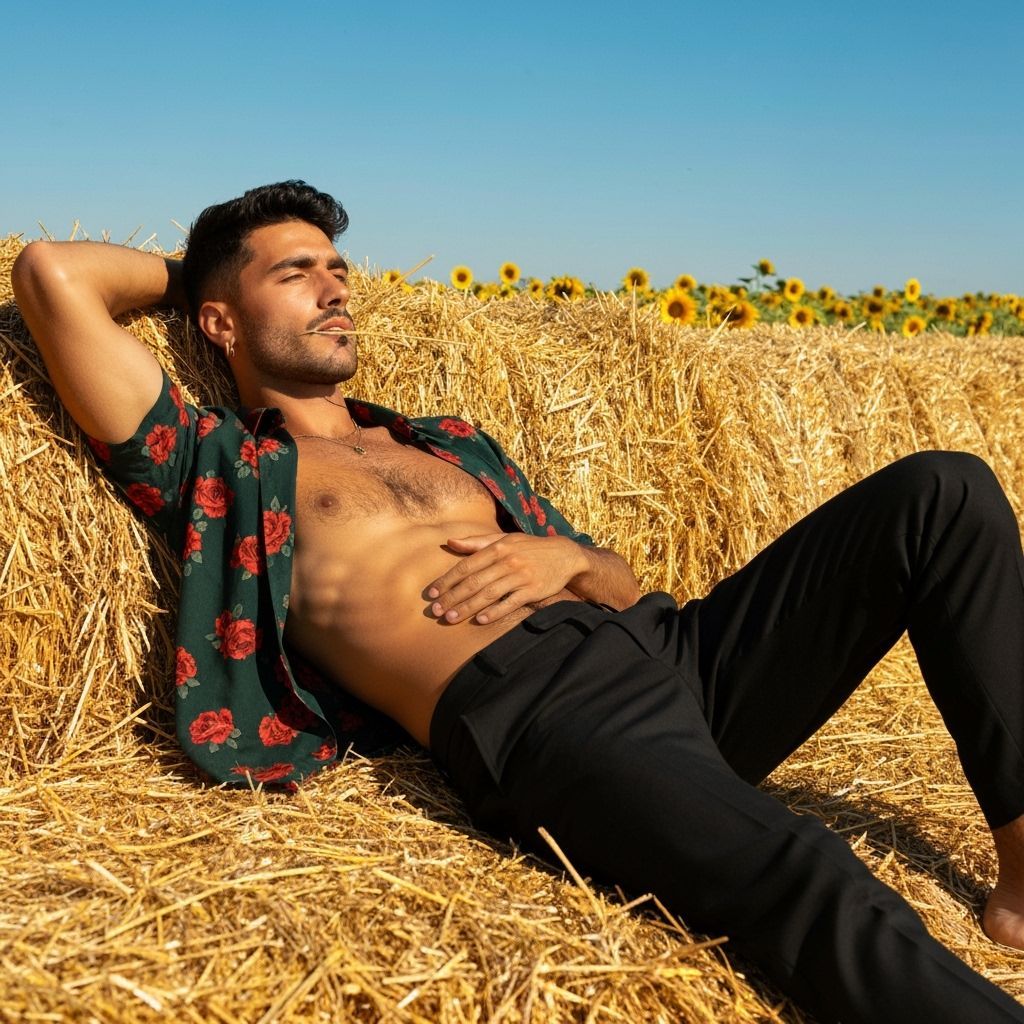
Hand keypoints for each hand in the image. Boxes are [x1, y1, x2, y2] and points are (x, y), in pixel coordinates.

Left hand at [427, 532, 585, 623]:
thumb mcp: (505, 540)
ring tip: (450, 618)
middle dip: (452, 597)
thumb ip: (476, 542)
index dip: (447, 580)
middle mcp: (508, 561)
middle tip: (435, 611)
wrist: (565, 555)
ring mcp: (521, 576)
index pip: (466, 565)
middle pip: (474, 582)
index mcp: (498, 548)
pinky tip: (481, 620)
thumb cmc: (529, 548)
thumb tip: (449, 542)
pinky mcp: (533, 590)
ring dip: (468, 607)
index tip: (431, 593)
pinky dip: (495, 612)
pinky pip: (511, 603)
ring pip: (489, 594)